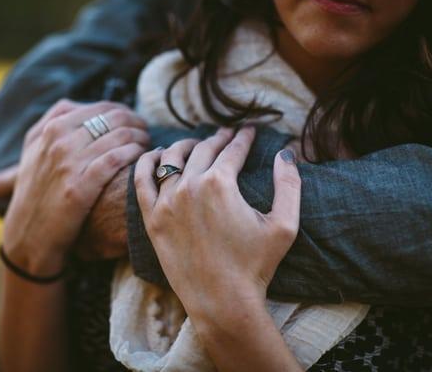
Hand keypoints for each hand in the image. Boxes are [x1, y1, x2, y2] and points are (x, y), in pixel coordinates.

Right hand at [2, 99, 148, 274]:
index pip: (102, 108)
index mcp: (51, 127)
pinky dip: (134, 155)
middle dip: (137, 123)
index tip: (135, 123)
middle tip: (146, 133)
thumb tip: (78, 105)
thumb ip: (52, 122)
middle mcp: (58, 141)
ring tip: (147, 147)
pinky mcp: (79, 187)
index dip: (125, 113)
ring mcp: (68, 163)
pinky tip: (141, 158)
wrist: (28, 233)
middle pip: (114, 118)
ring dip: (141, 139)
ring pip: (120, 136)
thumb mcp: (33, 150)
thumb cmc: (36, 191)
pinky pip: (116, 159)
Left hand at [134, 127, 301, 312]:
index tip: (249, 131)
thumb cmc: (255, 266)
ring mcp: (166, 201)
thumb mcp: (284, 225)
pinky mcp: (152, 218)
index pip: (233, 150)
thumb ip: (288, 185)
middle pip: (203, 150)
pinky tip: (156, 155)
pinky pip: (142, 180)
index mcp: (221, 183)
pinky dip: (147, 162)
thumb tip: (285, 153)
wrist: (221, 301)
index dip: (244, 138)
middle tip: (227, 134)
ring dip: (186, 145)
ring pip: (172, 158)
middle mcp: (189, 186)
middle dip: (218, 138)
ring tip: (195, 144)